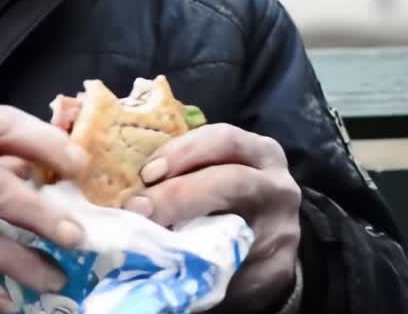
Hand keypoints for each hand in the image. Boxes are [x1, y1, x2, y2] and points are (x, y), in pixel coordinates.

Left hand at [122, 124, 300, 312]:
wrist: (268, 245)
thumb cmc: (229, 197)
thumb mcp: (217, 171)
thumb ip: (184, 168)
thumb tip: (124, 173)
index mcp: (259, 152)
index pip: (223, 139)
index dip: (183, 152)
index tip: (147, 172)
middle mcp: (277, 186)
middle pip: (232, 180)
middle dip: (179, 193)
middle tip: (139, 208)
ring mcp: (283, 229)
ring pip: (236, 228)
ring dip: (188, 235)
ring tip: (152, 241)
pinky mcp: (279, 268)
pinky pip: (236, 267)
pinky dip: (202, 268)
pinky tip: (177, 268)